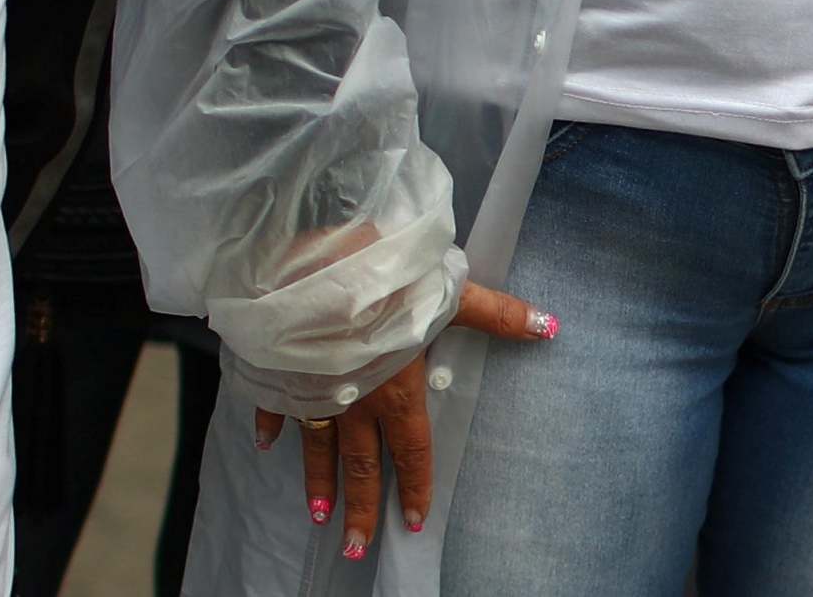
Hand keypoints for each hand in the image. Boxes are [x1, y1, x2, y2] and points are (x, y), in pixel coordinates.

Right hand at [253, 281, 557, 561]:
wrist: (316, 266)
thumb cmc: (387, 281)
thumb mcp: (448, 295)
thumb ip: (496, 315)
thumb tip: (548, 326)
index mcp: (396, 391)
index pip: (411, 450)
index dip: (414, 485)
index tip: (412, 521)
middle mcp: (354, 402)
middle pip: (360, 464)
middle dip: (361, 507)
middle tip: (356, 547)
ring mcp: (313, 389)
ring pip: (317, 447)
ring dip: (318, 482)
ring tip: (319, 517)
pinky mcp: (281, 369)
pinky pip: (274, 405)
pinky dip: (268, 426)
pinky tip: (264, 445)